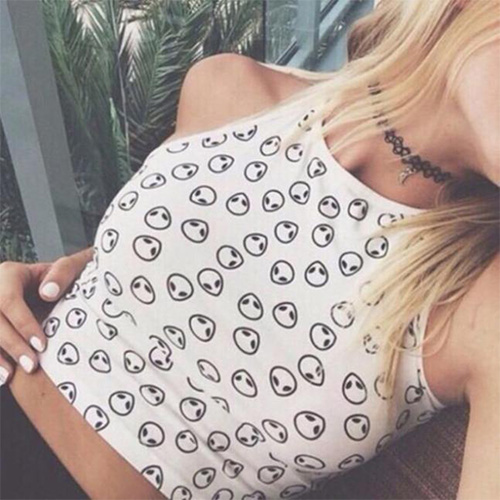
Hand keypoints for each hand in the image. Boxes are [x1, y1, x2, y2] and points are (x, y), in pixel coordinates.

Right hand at [0, 247, 93, 385]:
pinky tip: (1, 375)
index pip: (8, 300)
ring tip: (10, 377)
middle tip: (31, 366)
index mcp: (10, 274)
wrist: (59, 284)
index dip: (23, 324)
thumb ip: (64, 273)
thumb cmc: (66, 277)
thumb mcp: (71, 267)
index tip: (43, 345)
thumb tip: (48, 292)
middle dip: (11, 344)